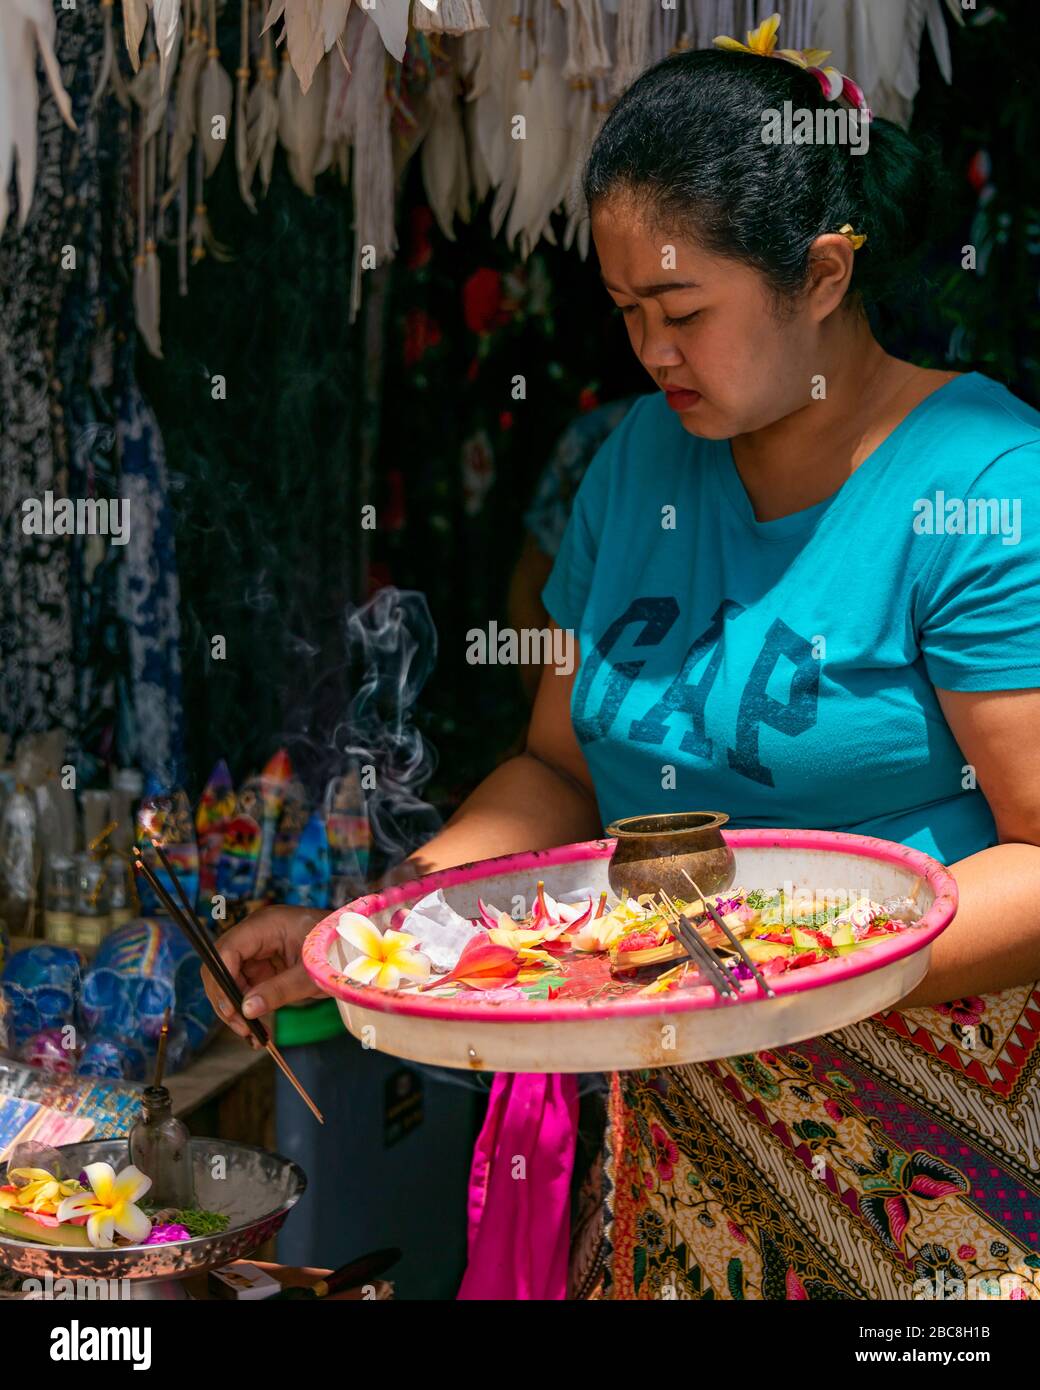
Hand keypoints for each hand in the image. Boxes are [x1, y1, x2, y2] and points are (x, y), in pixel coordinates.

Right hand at [203, 905, 327, 1042]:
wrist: (357, 947)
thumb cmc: (338, 950)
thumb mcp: (310, 974)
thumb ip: (278, 991)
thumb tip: (245, 1010)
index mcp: (265, 925)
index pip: (227, 950)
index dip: (222, 980)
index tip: (232, 1010)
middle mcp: (256, 934)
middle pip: (222, 965)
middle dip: (226, 998)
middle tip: (243, 1028)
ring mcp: (259, 949)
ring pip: (230, 979)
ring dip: (235, 1007)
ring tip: (252, 1035)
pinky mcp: (265, 964)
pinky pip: (246, 985)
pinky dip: (248, 1006)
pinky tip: (257, 1029)